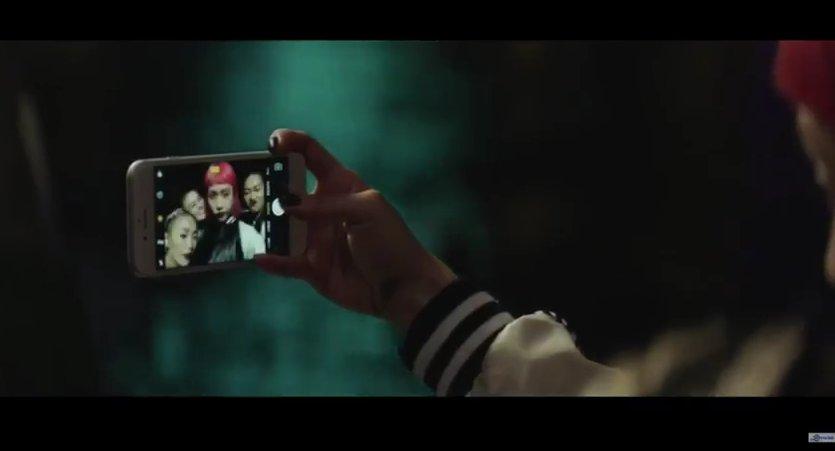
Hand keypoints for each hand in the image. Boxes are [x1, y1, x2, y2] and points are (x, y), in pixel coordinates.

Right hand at [255, 129, 456, 331]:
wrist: (404, 287)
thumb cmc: (391, 241)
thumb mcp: (367, 210)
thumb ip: (327, 205)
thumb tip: (288, 205)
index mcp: (339, 185)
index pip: (310, 155)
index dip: (291, 143)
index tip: (272, 144)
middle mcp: (321, 208)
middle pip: (285, 190)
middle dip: (265, 186)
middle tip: (244, 187)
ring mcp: (314, 238)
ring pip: (280, 227)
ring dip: (263, 224)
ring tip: (243, 220)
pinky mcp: (311, 268)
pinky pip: (286, 262)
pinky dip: (273, 261)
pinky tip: (260, 256)